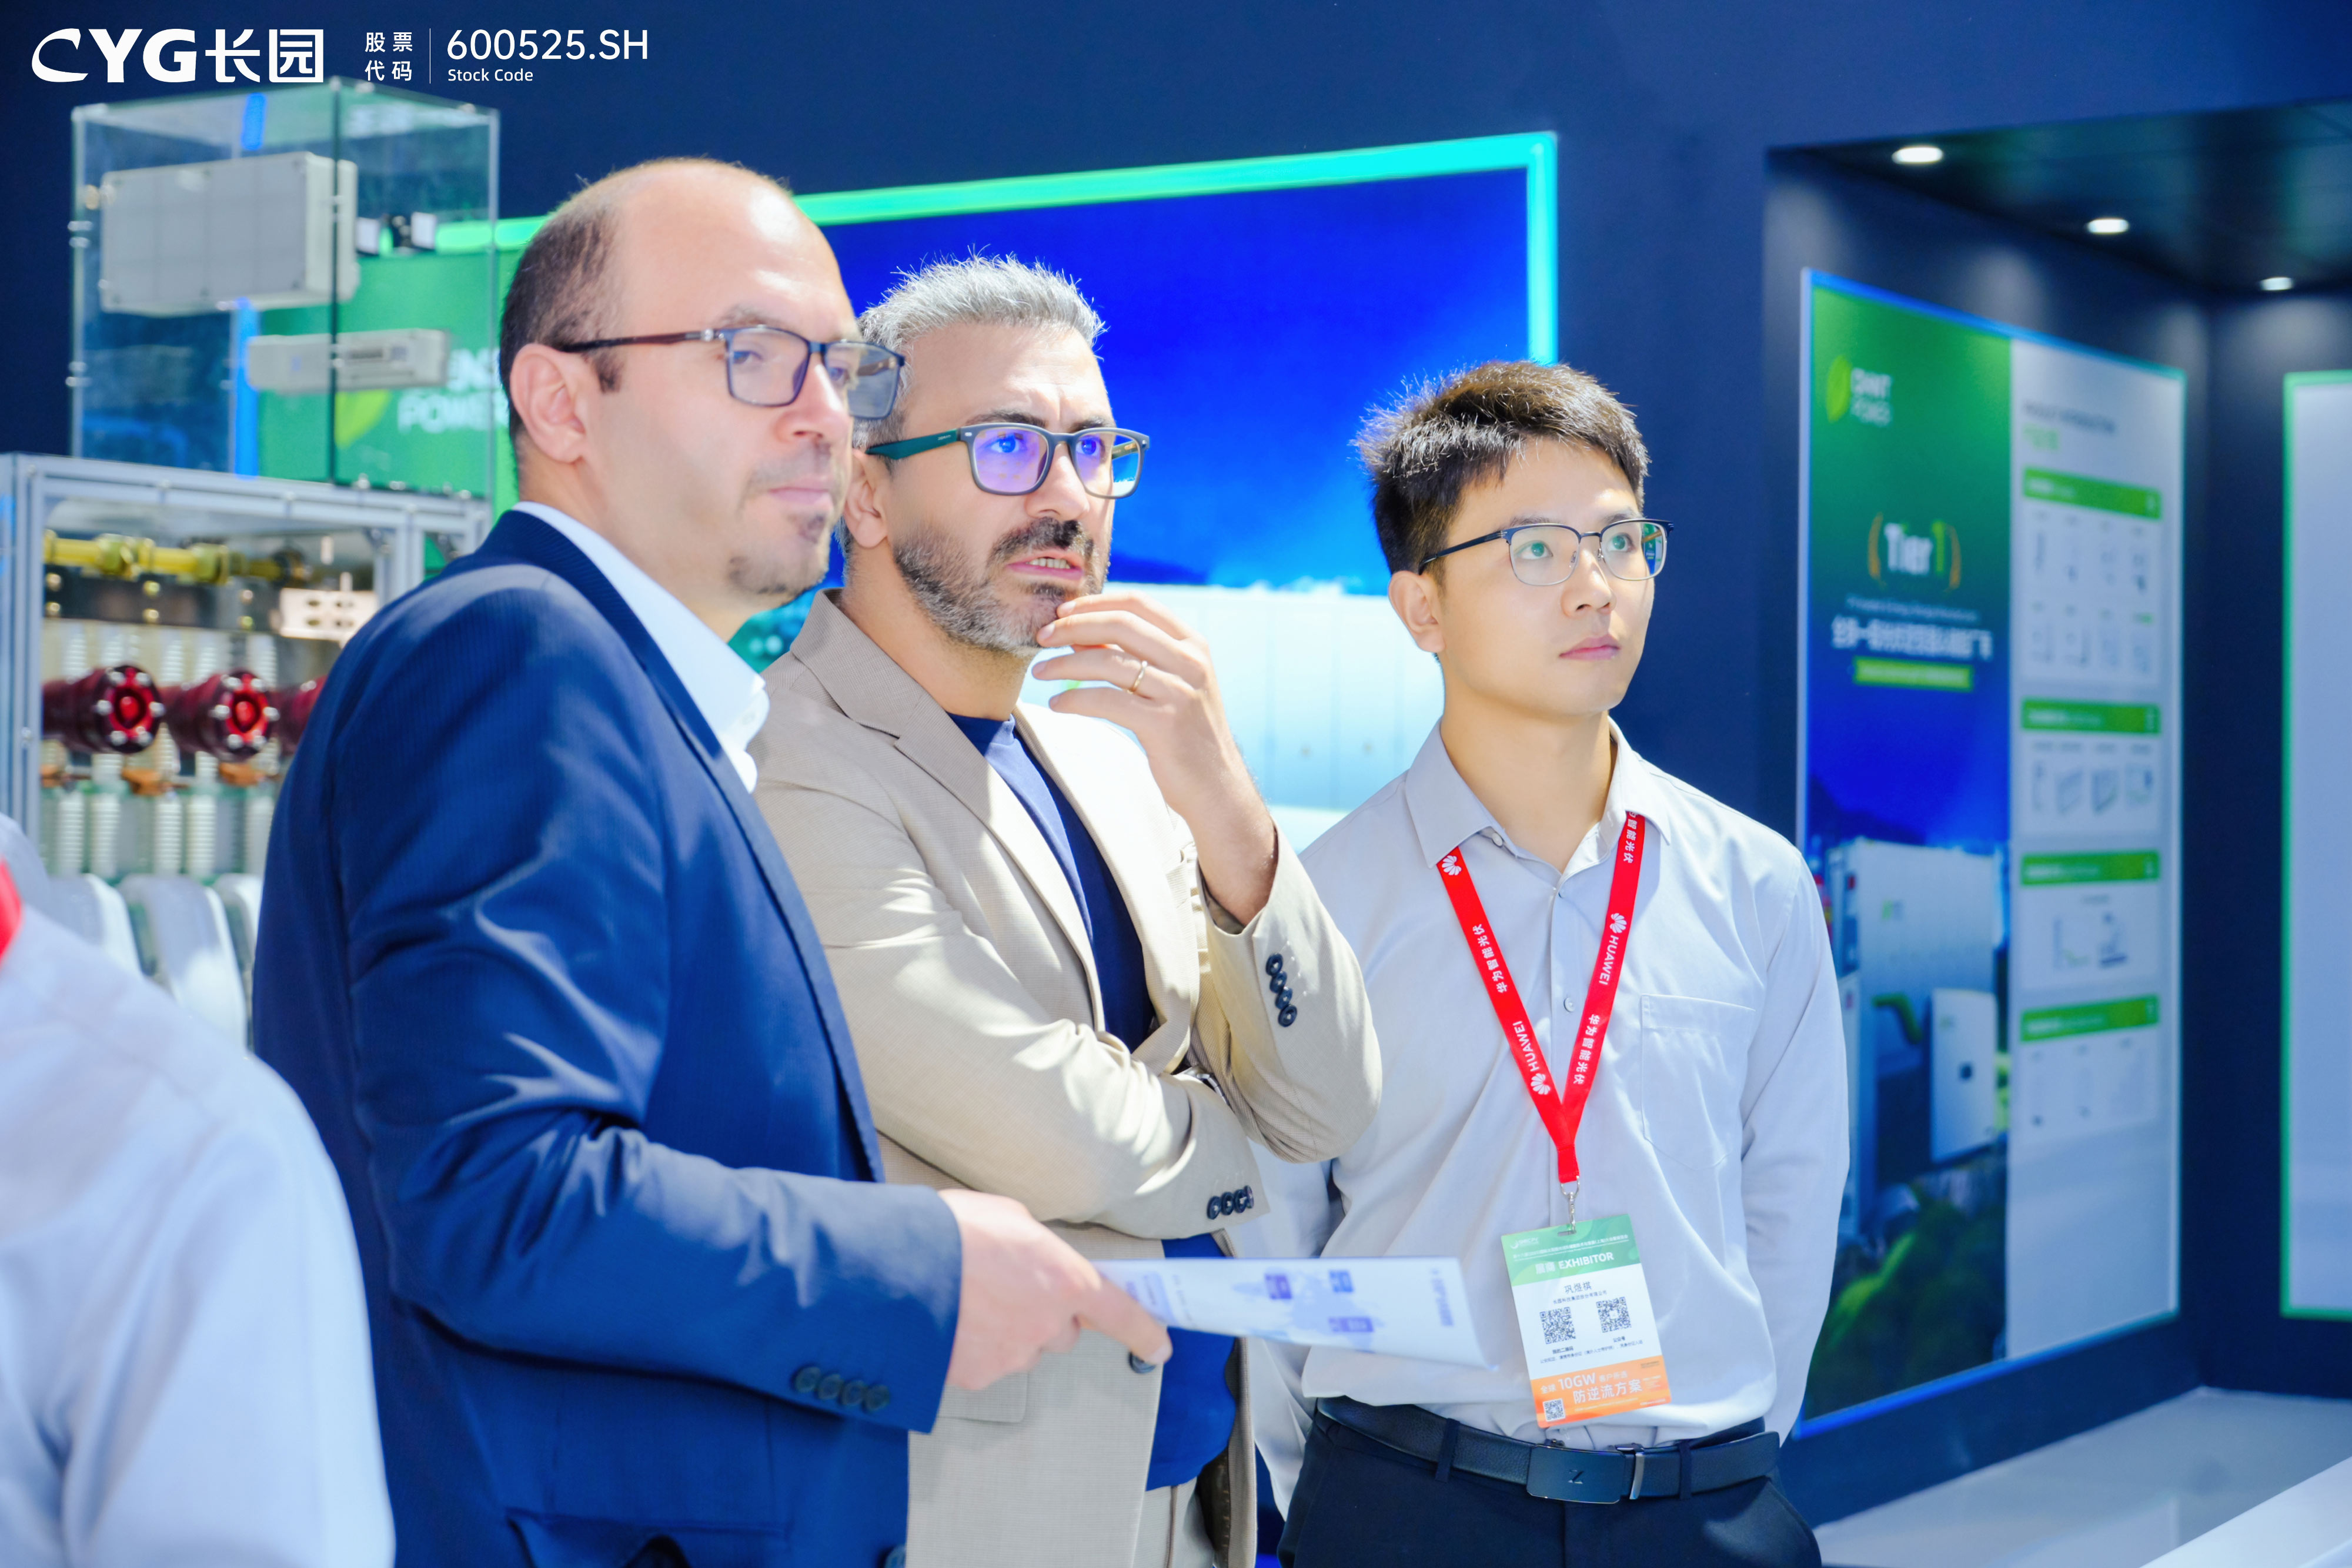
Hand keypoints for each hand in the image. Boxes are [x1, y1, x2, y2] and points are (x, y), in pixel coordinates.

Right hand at [939, 1188, 1170, 1391]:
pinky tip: (949, 1319)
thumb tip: (1036, 1264)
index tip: (1159, 1348)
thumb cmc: (953, 1230)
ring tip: (966, 1298)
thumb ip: (1038, 1249)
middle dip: (1041, 1315)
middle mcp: (1047, 1325)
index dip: (1143, 1332)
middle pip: (1060, 1332)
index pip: (1119, 1313)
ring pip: (1021, 1348)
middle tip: (1003, 1288)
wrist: (894, 1266)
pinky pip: (985, 1363)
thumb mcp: (1010, 1218)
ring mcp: (1011, 1355)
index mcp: (1065, 1280)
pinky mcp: (976, 1377)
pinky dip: (971, 1347)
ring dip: (1003, 1330)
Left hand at [1033, 592, 1277, 920]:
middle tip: (1041, 638)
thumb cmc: (1186, 735)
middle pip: (1120, 625)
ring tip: (1040, 672)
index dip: (1096, 602)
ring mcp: (1179, 691)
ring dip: (1065, 664)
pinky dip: (1075, 700)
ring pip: (1109, 662)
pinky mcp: (1164, 723)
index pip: (1138, 604)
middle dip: (1073, 627)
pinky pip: (1107, 701)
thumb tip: (1079, 634)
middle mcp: (1190, 661)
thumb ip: (1132, 657)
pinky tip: (1057, 705)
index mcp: (1193, 644)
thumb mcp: (1168, 686)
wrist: (1217, 788)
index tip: (1062, 612)